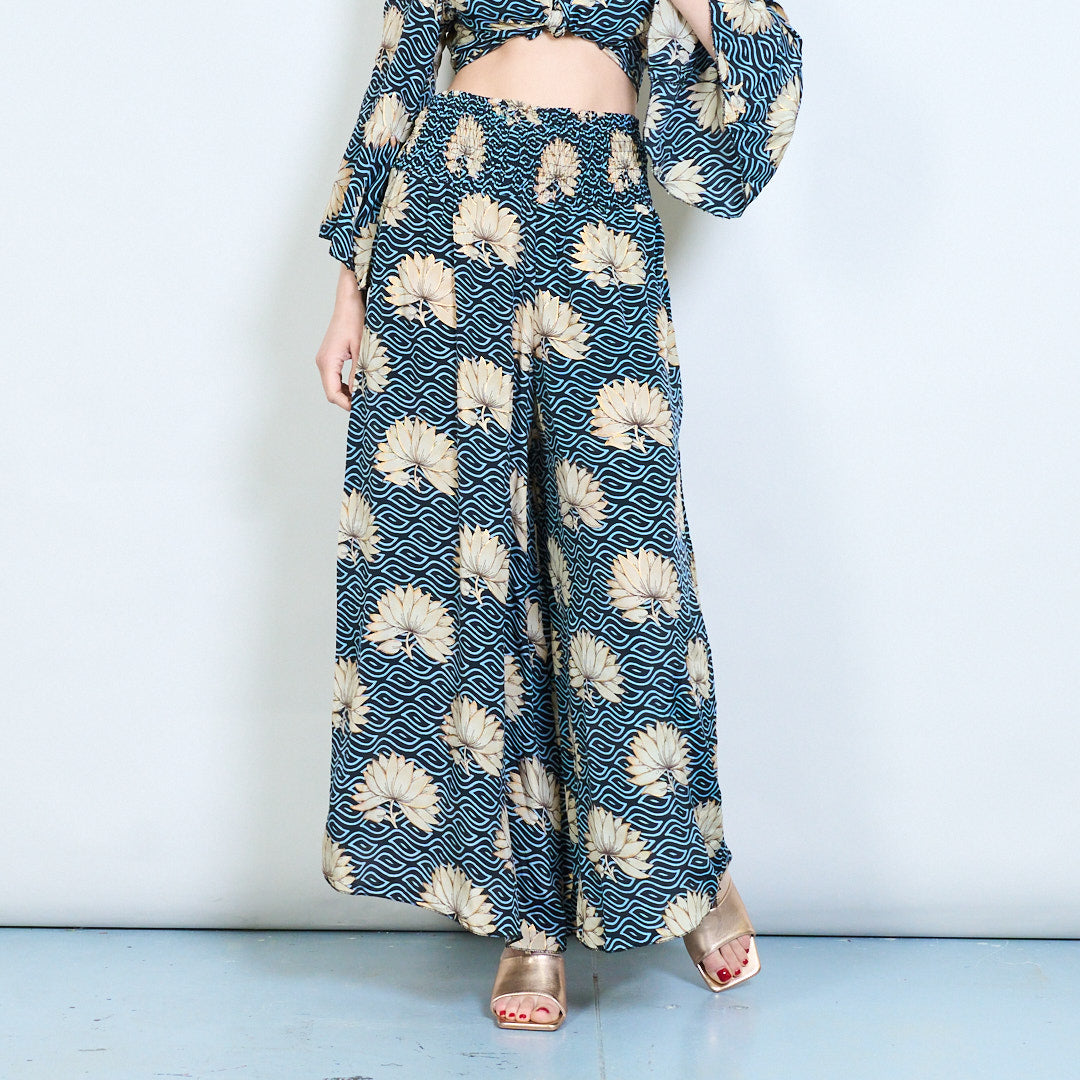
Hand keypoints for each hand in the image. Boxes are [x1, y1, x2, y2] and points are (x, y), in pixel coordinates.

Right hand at [315, 263, 366, 410]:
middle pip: (332, 392)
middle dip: (349, 401)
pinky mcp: (331, 356)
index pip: (333, 394)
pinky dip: (347, 384)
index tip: (364, 410)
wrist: (351, 299)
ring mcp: (325, 359)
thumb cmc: (357, 319)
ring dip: (348, 393)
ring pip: (334, 386)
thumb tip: (362, 396)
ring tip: (367, 395)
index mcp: (328, 361)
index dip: (347, 405)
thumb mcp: (363, 350)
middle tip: (369, 404)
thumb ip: (360, 374)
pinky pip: (336, 377)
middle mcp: (323, 362)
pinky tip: (361, 384)